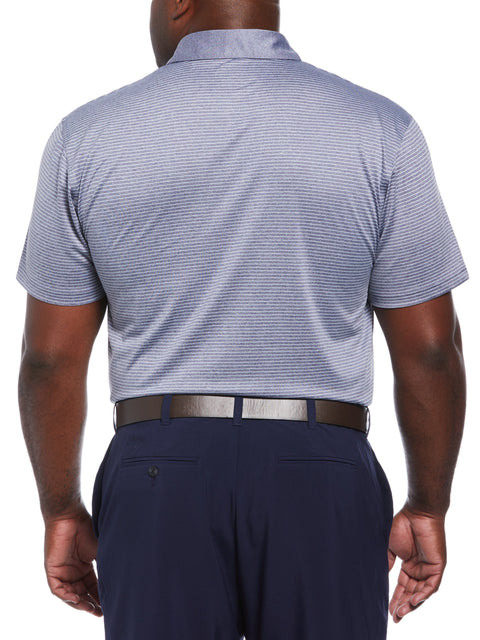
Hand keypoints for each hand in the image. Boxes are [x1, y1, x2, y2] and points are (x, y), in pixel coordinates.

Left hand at [44, 506, 102, 615]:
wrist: (70, 515)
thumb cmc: (87, 528)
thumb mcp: (100, 549)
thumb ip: (107, 564)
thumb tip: (124, 577)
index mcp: (85, 566)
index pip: (92, 586)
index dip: (100, 597)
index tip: (109, 606)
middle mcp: (73, 571)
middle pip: (82, 593)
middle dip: (91, 604)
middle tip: (101, 613)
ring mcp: (62, 571)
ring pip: (69, 594)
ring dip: (79, 603)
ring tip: (91, 609)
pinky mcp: (52, 570)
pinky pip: (57, 589)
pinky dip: (66, 596)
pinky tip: (77, 598)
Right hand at [387, 503, 446, 622]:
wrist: (417, 512)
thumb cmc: (402, 525)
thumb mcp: (390, 547)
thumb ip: (387, 563)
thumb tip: (381, 579)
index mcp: (408, 565)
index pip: (403, 587)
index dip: (396, 599)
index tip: (388, 611)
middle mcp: (419, 569)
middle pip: (411, 593)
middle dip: (403, 606)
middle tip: (394, 617)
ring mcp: (429, 568)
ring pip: (422, 592)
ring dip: (412, 603)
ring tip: (401, 612)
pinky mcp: (437, 566)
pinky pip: (432, 585)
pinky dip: (423, 594)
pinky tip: (413, 601)